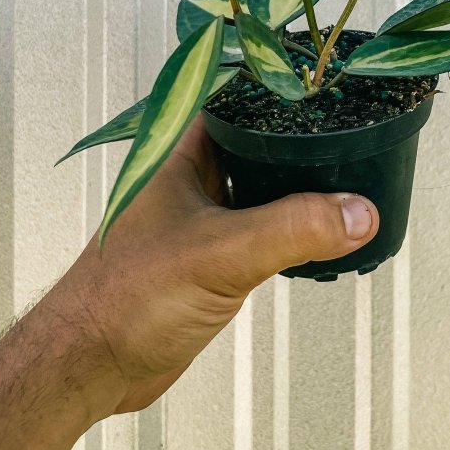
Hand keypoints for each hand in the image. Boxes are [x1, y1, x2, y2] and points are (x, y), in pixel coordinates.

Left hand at [52, 116, 378, 415]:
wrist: (91, 366)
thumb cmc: (125, 298)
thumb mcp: (221, 253)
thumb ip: (292, 228)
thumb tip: (357, 212)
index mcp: (179, 154)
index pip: (236, 101)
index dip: (278, 88)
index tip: (325, 82)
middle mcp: (189, 180)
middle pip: (254, 143)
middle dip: (299, 141)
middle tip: (351, 131)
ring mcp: (199, 220)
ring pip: (258, 188)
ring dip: (295, 188)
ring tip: (345, 177)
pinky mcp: (208, 260)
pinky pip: (258, 230)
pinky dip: (288, 228)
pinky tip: (315, 233)